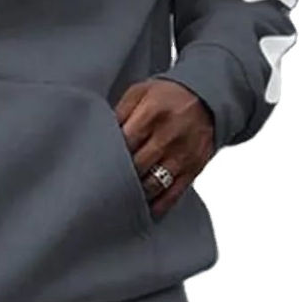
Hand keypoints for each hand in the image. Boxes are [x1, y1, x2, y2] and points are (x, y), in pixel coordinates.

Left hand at [114, 78, 215, 220]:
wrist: (207, 98)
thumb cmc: (166, 95)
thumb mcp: (139, 92)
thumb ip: (119, 112)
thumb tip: (100, 135)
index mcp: (152, 114)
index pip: (124, 142)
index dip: (109, 154)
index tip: (95, 163)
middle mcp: (168, 136)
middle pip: (137, 165)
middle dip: (119, 176)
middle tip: (102, 184)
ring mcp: (183, 155)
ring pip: (154, 184)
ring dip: (136, 193)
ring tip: (119, 198)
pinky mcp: (194, 169)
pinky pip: (174, 194)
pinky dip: (158, 205)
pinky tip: (144, 209)